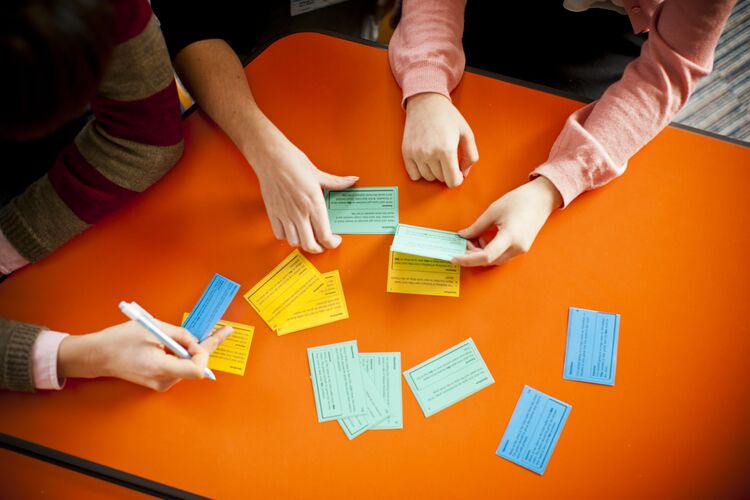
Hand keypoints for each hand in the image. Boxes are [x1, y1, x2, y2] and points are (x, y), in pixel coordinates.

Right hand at [58, 321, 232, 391]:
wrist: (98, 355)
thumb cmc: (120, 341)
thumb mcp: (153, 329)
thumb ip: (179, 334)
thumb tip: (196, 340)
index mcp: (161, 368)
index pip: (197, 369)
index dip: (205, 352)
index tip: (207, 336)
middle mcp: (163, 380)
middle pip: (196, 366)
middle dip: (206, 346)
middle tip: (225, 330)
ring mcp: (161, 383)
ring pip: (188, 366)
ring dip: (193, 349)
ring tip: (193, 334)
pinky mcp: (159, 381)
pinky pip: (179, 367)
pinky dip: (183, 354)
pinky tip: (183, 343)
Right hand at [250, 131, 357, 252]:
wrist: (270, 156)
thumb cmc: (293, 162)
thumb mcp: (318, 173)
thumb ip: (336, 182)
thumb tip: (352, 181)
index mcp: (314, 203)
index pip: (325, 235)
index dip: (332, 243)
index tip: (335, 240)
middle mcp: (300, 212)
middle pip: (310, 244)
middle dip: (319, 248)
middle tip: (323, 244)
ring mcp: (285, 215)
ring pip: (295, 242)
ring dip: (303, 243)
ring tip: (308, 236)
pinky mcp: (273, 213)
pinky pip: (279, 234)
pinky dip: (287, 236)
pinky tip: (292, 229)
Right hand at [402, 92, 478, 186]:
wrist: (426, 102)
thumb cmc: (447, 116)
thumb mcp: (467, 133)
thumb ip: (471, 156)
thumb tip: (464, 173)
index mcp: (447, 150)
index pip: (452, 181)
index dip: (457, 178)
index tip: (457, 171)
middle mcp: (430, 154)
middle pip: (441, 179)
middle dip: (447, 172)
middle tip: (447, 158)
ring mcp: (416, 154)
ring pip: (428, 177)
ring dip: (434, 171)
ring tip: (436, 156)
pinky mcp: (406, 153)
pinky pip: (414, 175)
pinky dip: (421, 172)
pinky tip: (426, 160)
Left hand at [452, 177, 562, 266]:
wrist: (542, 198)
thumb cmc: (520, 200)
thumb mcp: (493, 211)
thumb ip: (477, 227)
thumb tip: (463, 236)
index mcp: (510, 237)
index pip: (485, 256)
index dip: (467, 259)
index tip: (454, 257)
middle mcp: (517, 248)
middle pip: (489, 260)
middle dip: (472, 255)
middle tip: (461, 243)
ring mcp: (520, 249)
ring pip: (494, 259)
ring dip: (480, 252)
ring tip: (472, 238)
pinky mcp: (521, 248)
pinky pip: (501, 255)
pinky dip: (489, 250)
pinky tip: (482, 239)